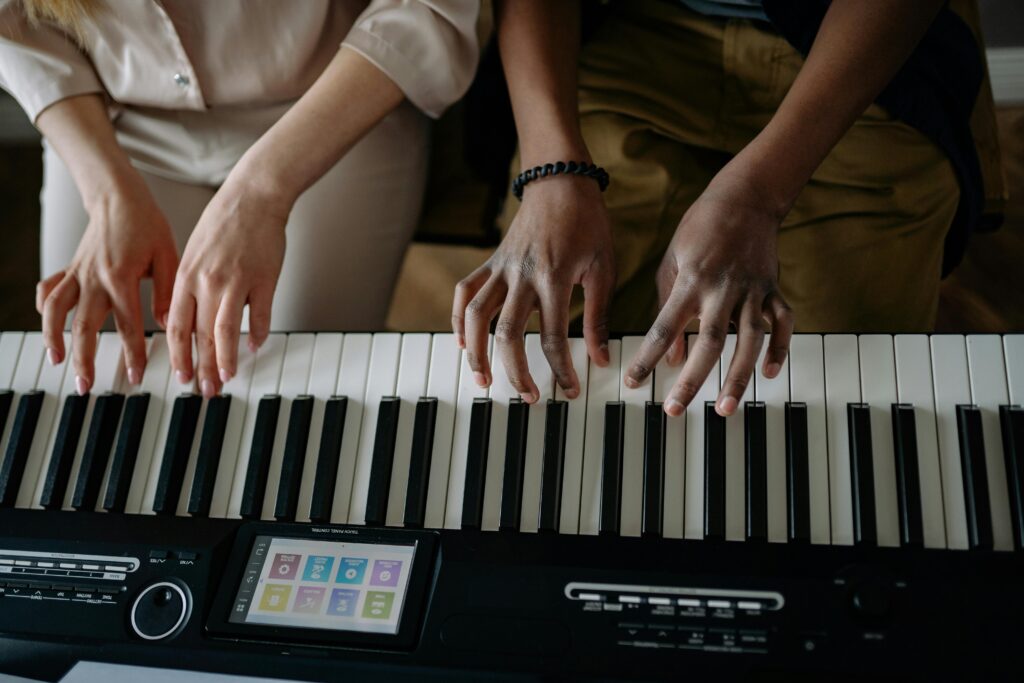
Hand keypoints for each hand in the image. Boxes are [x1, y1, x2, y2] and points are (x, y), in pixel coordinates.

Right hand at [36, 173, 177, 394]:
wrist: (118, 196)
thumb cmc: (147, 224)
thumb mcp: (169, 256)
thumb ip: (165, 292)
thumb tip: (167, 325)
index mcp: (121, 278)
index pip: (127, 326)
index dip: (132, 354)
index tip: (136, 377)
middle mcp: (94, 279)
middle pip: (84, 328)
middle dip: (84, 360)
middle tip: (86, 386)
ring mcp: (78, 274)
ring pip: (57, 312)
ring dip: (54, 339)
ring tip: (57, 363)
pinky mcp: (70, 269)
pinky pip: (51, 291)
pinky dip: (46, 310)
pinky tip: (49, 326)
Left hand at [167, 179, 286, 397]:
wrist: (254, 195)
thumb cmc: (224, 222)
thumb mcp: (193, 252)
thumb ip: (188, 287)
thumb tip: (185, 320)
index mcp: (186, 276)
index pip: (176, 326)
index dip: (178, 356)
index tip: (181, 376)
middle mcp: (207, 281)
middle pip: (200, 335)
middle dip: (201, 367)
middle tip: (204, 390)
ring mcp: (236, 281)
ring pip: (226, 331)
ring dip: (226, 359)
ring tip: (227, 378)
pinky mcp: (263, 279)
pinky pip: (260, 315)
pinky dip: (258, 334)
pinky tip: (255, 346)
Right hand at [452, 176, 614, 401]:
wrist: (560, 182)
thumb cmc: (588, 224)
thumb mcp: (603, 268)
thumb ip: (598, 316)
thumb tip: (599, 359)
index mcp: (555, 278)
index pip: (553, 337)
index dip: (561, 370)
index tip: (570, 391)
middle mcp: (522, 275)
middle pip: (508, 335)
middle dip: (516, 372)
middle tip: (529, 397)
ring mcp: (501, 268)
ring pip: (477, 317)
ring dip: (476, 353)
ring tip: (483, 381)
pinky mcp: (490, 263)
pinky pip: (466, 293)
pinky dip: (460, 320)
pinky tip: (464, 344)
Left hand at [623, 163, 793, 416]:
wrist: (745, 197)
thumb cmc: (699, 230)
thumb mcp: (672, 262)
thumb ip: (668, 309)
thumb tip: (671, 357)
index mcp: (691, 281)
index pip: (664, 328)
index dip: (646, 359)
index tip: (632, 384)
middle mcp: (722, 288)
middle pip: (709, 342)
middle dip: (692, 380)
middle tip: (675, 410)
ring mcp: (753, 290)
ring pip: (749, 340)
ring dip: (738, 377)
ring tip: (726, 408)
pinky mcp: (774, 288)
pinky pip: (782, 323)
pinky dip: (779, 349)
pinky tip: (769, 373)